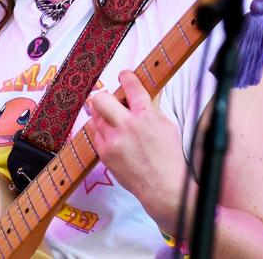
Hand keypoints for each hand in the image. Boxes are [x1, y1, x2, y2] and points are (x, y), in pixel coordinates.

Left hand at [88, 70, 188, 228]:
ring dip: (103, 114)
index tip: (124, 74)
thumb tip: (143, 91)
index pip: (132, 87)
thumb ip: (152, 107)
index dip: (126, 76)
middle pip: (101, 98)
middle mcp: (127, 126)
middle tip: (110, 99)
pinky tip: (112, 136)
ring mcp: (112, 140)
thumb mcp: (167, 126)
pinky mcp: (104, 152)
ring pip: (95, 115)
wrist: (162, 187)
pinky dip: (102, 131)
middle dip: (104, 95)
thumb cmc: (168, 156)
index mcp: (146, 116)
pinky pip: (94, 133)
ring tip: (113, 120)